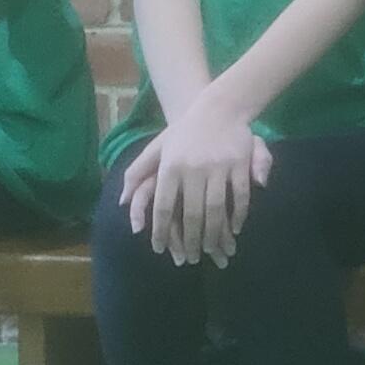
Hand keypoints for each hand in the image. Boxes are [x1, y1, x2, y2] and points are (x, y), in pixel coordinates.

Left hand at [132, 103, 268, 266]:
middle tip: (190, 258)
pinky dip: (239, 215)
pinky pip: (240, 196)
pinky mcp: (240, 163)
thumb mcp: (156, 148)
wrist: (219, 106)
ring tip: (211, 249)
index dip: (160, 231)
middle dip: (190, 240)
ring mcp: (218, 166)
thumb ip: (136, 173)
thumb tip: (123, 202)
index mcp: (170, 167)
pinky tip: (235, 228)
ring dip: (214, 233)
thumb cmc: (184, 132)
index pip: (162, 207)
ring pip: (216, 209)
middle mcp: (192, 169)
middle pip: (190, 214)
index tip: (159, 249)